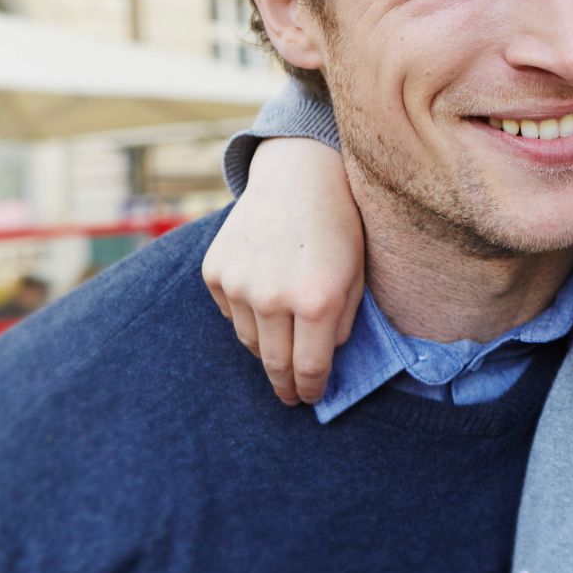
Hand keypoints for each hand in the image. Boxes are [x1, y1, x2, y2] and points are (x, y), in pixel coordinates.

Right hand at [202, 138, 364, 405]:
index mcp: (317, 301)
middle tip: (291, 396)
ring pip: (251, 342)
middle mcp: (273, 297)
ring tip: (283, 344)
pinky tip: (265, 299)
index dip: (312, 390)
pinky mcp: (215, 271)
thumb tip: (322, 363)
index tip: (311, 398)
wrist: (299, 174)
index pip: (310, 369)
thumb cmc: (339, 227)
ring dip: (268, 349)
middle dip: (286, 385)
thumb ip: (342, 324)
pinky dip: (248, 315)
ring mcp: (239, 284)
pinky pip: (231, 313)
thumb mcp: (357, 276)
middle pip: (275, 365)